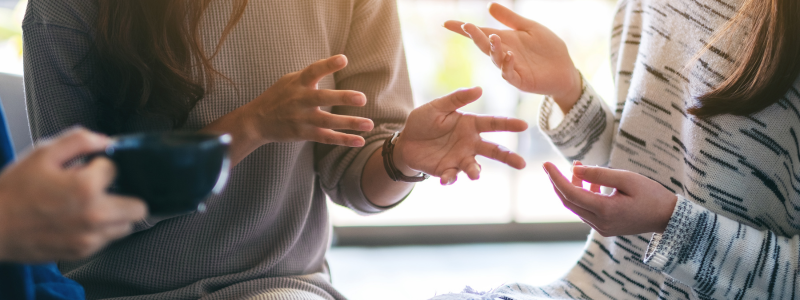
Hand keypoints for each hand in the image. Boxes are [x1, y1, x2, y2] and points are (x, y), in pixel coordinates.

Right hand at [0, 128, 146, 261]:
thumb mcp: (42, 154)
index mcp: (86, 187)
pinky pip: (108, 240)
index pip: (116, 169)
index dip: (101, 166)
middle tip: (104, 190)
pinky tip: (79, 220)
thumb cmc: (13, 192)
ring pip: (127, 226)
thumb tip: (106, 140)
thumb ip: (79, 141)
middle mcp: (94, 215)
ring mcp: (90, 237)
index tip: (87, 169)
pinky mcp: (82, 252)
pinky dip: (101, 230)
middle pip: (138, 206)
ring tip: (91, 206)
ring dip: (116, 214)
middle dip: (125, 194)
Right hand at [237, 54, 373, 146]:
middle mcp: (299, 100)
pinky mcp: (304, 134)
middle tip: (362, 98)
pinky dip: (343, 140)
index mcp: (297, 83)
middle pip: (322, 98)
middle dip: (342, 98)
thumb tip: (333, 63)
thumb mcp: (290, 80)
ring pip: (328, 121)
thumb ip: (310, 75)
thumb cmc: (278, 96)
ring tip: (370, 124)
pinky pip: (326, 137)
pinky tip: (360, 140)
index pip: (313, 71)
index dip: (328, 65)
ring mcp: (302, 118)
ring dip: (349, 123)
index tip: (343, 59)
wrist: (257, 121)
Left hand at [394, 87, 527, 184]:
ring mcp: (460, 158)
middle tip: (522, 164)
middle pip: (494, 150)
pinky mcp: (448, 170)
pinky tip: (445, 179)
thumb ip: (457, 98)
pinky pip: (452, 176)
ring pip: (474, 167)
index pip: (493, 124)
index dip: (509, 124)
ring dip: (475, 171)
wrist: (406, 142)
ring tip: (475, 175)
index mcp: (471, 125)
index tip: (524, 125)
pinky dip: (450, 178)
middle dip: (508, 157)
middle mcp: (470, 143)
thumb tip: (479, 89)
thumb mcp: (438, 106)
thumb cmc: (424, 121)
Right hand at [444, 2, 581, 112]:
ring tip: (494, 37)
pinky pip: (510, 74)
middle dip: (475, 36)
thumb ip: (510, 19)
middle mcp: (503, 54)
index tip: (447, 23)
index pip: (480, 34)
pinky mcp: (521, 81)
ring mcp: (511, 68)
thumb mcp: (530, 28)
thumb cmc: (548, 49)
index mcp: (504, 40)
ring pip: (495, 59)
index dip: (464, 30)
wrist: (565, 69)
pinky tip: (510, 55)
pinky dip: (507, 65)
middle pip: (484, 45)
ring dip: (493, 49)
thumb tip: (489, 6)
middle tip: (467, 26)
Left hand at [543, 161, 677, 235]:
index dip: (556, 178)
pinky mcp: (604, 227)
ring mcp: (601, 227)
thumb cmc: (651, 195)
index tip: (546, 164)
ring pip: (576, 206)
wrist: (668, 217)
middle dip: (559, 182)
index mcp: (605, 211)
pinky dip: (583, 195)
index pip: (571, 193)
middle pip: (569, 201)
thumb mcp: (627, 178)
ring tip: (578, 167)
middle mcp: (599, 222)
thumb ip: (600, 174)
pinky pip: (586, 210)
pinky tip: (590, 182)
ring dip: (573, 187)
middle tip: (553, 166)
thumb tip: (575, 169)